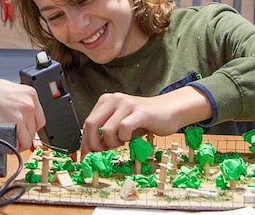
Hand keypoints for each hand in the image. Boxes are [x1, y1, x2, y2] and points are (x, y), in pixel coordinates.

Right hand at [0, 72, 45, 150]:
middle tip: (14, 138)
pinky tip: (7, 144)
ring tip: (9, 141)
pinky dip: (14, 146)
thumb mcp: (9, 92)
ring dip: (19, 142)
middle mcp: (29, 102)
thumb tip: (23, 118)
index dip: (30, 128)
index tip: (24, 132)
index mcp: (30, 94)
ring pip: (29, 138)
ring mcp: (24, 112)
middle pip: (35, 130)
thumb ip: (19, 104)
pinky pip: (20, 143)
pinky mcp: (16, 121)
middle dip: (24, 136)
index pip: (39, 118)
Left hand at [81, 87, 210, 152]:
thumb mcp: (120, 125)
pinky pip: (124, 128)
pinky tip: (131, 138)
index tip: (87, 156)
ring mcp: (127, 104)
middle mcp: (115, 99)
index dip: (86, 142)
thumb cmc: (144, 120)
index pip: (88, 123)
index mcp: (107, 101)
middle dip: (93, 144)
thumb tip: (90, 150)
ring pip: (107, 129)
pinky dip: (125, 138)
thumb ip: (105, 133)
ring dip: (112, 143)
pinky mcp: (140, 112)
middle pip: (91, 124)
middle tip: (102, 153)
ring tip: (122, 142)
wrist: (169, 111)